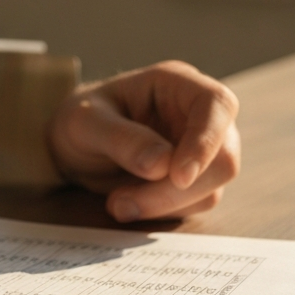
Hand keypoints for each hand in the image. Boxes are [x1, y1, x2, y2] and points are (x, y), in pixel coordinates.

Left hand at [47, 61, 240, 222]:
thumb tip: (162, 165)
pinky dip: (161, 212)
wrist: (71, 145)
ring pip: (211, 188)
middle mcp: (196, 114)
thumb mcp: (84, 123)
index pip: (217, 104)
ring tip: (116, 202)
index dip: (206, 142)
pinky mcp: (195, 179)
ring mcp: (200, 148)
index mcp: (175, 82)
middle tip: (124, 201)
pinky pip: (194, 204)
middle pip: (223, 157)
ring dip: (164, 205)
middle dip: (175, 189)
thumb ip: (121, 139)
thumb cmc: (80, 119)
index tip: (177, 177)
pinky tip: (126, 203)